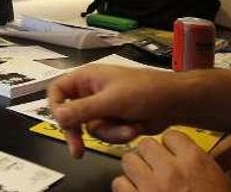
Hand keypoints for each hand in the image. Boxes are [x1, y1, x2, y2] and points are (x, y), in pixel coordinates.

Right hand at [48, 65, 184, 158]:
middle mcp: (91, 92)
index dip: (55, 106)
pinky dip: (119, 135)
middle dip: (78, 132)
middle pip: (70, 115)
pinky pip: (106, 134)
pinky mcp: (114, 121)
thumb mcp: (111, 100)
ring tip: (128, 128)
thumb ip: (82, 109)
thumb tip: (58, 116)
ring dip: (109, 133)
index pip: (57, 90)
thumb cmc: (146, 91)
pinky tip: (134, 128)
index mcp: (87, 78)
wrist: (175, 103)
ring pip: (90, 129)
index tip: (62, 123)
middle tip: (78, 150)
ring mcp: (103, 108)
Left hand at [112, 131, 230, 191]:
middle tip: (155, 169)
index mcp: (196, 163)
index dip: (170, 147)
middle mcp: (171, 171)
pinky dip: (125, 189)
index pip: (171, 136)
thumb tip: (188, 157)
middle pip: (146, 145)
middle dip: (149, 157)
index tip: (171, 154)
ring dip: (134, 170)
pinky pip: (119, 183)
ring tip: (144, 181)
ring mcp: (151, 187)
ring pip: (128, 160)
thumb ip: (201, 167)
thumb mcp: (221, 185)